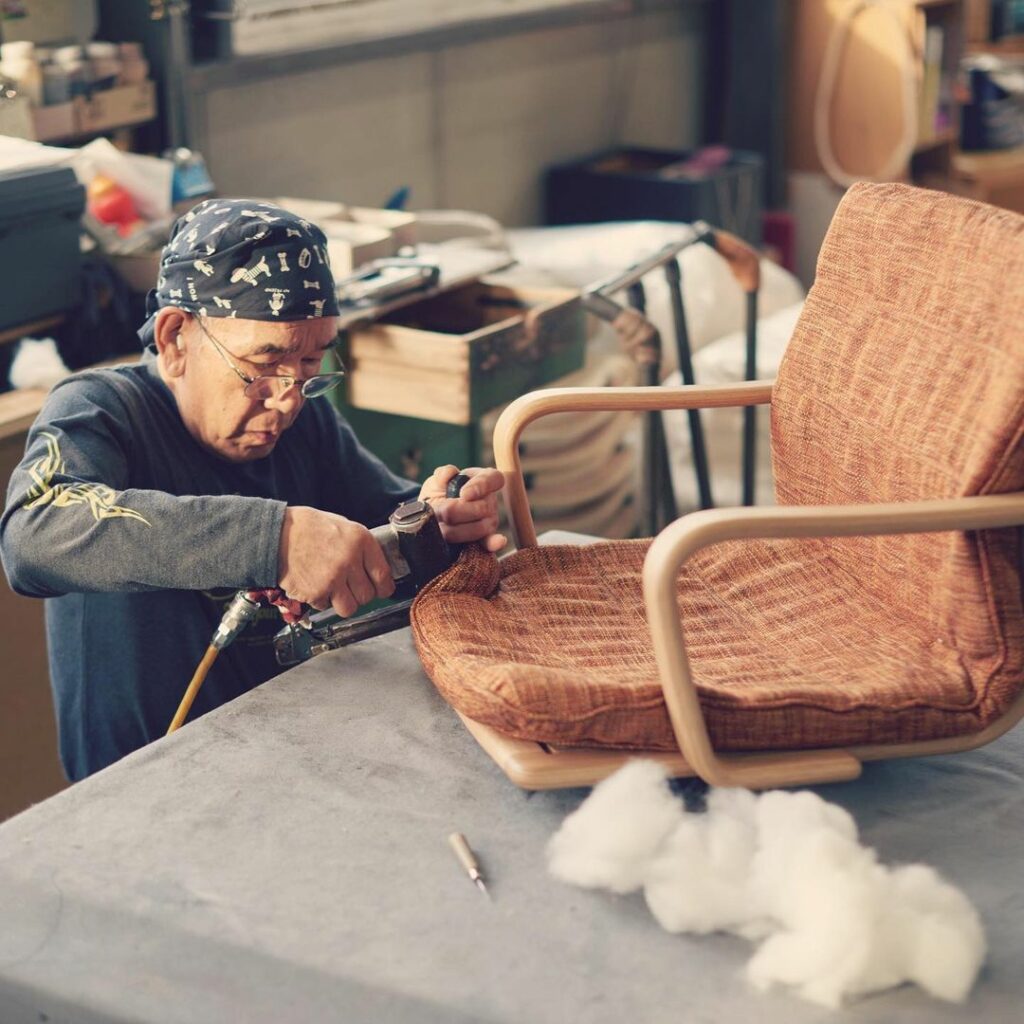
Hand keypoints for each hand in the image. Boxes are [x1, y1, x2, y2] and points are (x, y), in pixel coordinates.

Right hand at [277, 506, 394, 617]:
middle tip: (350, 587)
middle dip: (360, 595)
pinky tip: (315, 584)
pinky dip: (321, 600)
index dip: (383, 587)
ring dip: (343, 602)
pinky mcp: (315, 592)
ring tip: (334, 590)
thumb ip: (361, 548)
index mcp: (361, 541)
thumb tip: (376, 569)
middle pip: (367, 596)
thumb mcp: (344, 527)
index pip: (383, 576)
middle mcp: (349, 561)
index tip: (380, 590)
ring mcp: (332, 579)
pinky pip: (326, 607)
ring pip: (349, 608)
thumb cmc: (309, 528)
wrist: (277, 534)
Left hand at [419, 465, 505, 553]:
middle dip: (454, 512)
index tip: (464, 494)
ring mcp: (490, 520)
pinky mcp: (484, 538)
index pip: (492, 479)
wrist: (435, 512)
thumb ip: (443, 473)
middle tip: (437, 511)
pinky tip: (497, 544)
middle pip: (481, 508)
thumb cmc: (440, 492)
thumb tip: (449, 473)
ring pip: (477, 527)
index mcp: (484, 479)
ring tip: (439, 525)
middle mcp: (491, 500)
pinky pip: (491, 541)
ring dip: (453, 529)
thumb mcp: (438, 479)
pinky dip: (493, 543)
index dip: (480, 486)